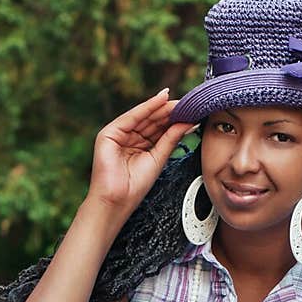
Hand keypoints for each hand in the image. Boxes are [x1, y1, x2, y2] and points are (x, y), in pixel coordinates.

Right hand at [89, 88, 196, 213]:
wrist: (117, 201)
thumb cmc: (135, 187)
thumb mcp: (158, 158)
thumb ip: (170, 138)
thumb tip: (187, 123)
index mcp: (139, 145)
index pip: (158, 129)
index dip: (174, 120)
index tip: (192, 112)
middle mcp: (128, 137)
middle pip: (151, 121)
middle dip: (169, 112)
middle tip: (189, 104)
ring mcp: (117, 134)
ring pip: (143, 116)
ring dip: (162, 108)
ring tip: (180, 102)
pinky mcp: (109, 133)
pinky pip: (132, 117)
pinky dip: (147, 107)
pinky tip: (162, 99)